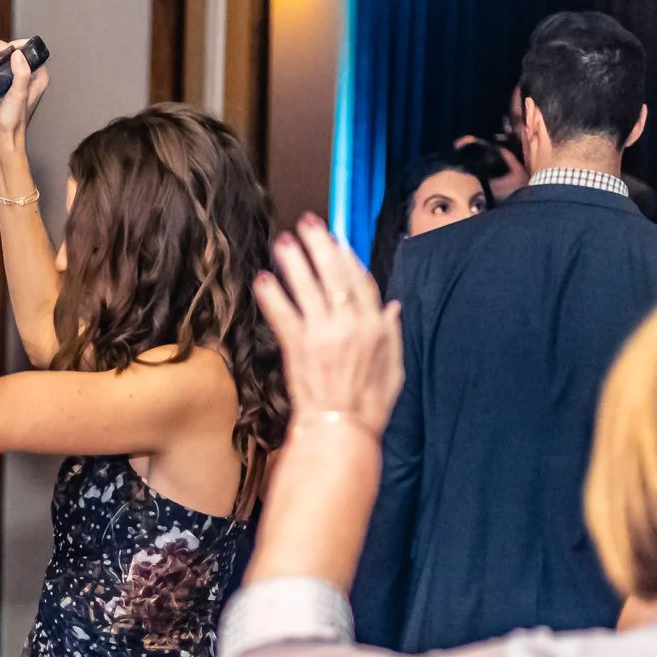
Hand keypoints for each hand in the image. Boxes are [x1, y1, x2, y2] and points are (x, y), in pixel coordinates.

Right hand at [0, 30, 46, 155]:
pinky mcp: (3, 88)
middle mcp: (27, 77)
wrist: (4, 138)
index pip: (25, 50)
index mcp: (37, 76)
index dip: (10, 44)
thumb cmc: (13, 121)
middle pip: (8, 54)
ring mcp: (14, 82)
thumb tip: (17, 53)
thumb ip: (21, 73)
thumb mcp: (18, 95)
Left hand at [253, 215, 401, 439]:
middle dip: (319, 244)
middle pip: (334, 272)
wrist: (341, 432)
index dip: (346, 256)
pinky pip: (283, 313)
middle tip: (306, 224)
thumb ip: (392, 333)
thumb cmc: (368, 405)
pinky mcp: (298, 346)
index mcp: (375, 326)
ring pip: (307, 286)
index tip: (335, 240)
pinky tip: (263, 278)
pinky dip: (272, 294)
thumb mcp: (393, 367)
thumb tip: (393, 307)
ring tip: (282, 242)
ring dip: (293, 260)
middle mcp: (350, 323)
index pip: (360, 279)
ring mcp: (323, 333)